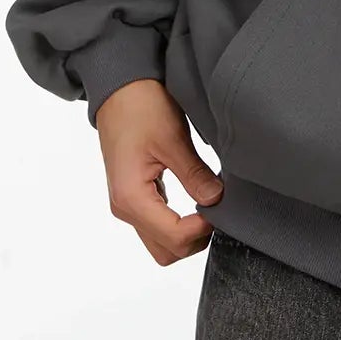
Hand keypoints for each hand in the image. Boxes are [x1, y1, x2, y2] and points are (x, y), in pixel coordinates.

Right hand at [95, 79, 223, 263]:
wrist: (118, 88)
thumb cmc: (140, 107)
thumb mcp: (173, 139)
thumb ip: (195, 175)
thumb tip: (218, 200)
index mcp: (131, 197)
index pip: (174, 238)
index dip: (203, 229)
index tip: (221, 206)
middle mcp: (125, 208)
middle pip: (167, 251)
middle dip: (196, 238)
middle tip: (218, 209)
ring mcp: (127, 204)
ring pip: (161, 243)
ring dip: (187, 233)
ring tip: (209, 203)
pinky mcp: (134, 197)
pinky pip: (157, 226)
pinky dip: (178, 223)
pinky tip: (197, 200)